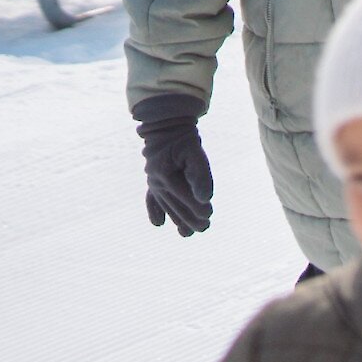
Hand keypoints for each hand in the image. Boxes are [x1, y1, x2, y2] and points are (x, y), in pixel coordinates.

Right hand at [134, 95, 213, 234]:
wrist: (167, 128)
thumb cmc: (185, 140)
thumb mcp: (196, 153)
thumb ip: (201, 175)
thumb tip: (206, 198)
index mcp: (165, 174)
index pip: (184, 196)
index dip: (197, 207)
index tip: (210, 214)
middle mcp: (156, 181)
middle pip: (175, 206)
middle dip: (190, 219)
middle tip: (205, 227)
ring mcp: (153, 182)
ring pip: (166, 206)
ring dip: (177, 220)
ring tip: (189, 233)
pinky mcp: (153, 182)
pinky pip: (151, 200)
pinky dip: (154, 211)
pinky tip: (159, 224)